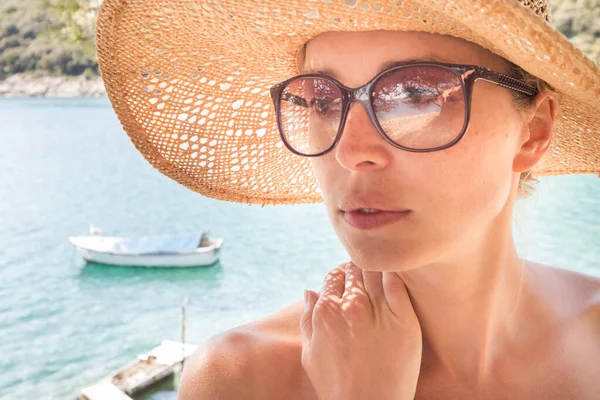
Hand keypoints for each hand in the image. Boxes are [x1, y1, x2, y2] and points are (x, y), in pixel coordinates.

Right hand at [300, 262, 421, 399]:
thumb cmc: (336, 385)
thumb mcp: (310, 353)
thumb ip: (307, 318)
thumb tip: (309, 291)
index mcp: (326, 311)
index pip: (334, 276)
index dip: (340, 276)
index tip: (347, 281)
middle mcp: (351, 306)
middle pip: (355, 269)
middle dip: (358, 270)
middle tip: (365, 279)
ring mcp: (379, 311)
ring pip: (376, 271)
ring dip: (376, 270)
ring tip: (380, 278)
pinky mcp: (404, 319)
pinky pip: (398, 283)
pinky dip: (394, 275)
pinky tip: (394, 279)